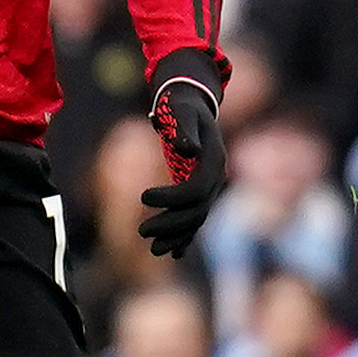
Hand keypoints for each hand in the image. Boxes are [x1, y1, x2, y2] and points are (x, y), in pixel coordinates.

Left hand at [137, 46, 229, 258]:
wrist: (192, 104)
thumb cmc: (181, 105)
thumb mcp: (180, 110)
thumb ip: (184, 129)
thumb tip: (187, 149)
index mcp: (214, 160)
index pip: (195, 190)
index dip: (170, 198)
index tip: (141, 196)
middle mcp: (216, 177)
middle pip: (197, 212)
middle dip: (170, 225)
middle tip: (141, 232)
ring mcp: (210, 186)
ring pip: (196, 220)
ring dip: (177, 237)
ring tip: (153, 249)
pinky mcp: (200, 190)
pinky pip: (195, 218)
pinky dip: (185, 236)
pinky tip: (172, 252)